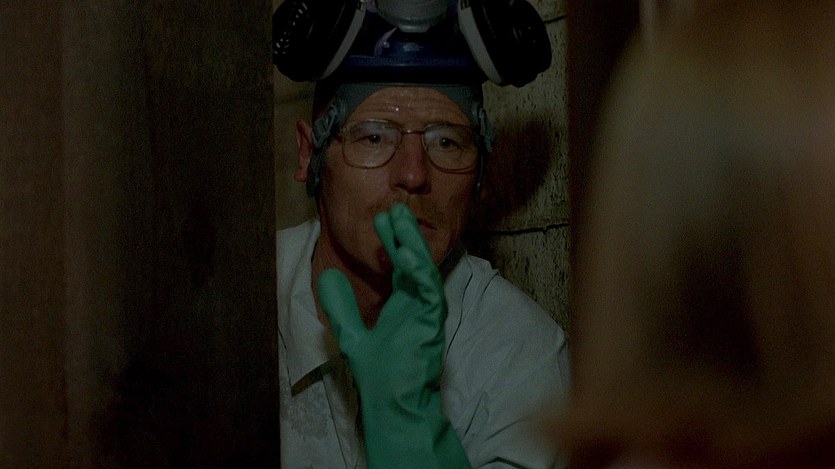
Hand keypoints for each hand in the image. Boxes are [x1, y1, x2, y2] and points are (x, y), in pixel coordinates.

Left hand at [317, 203, 469, 468]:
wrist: (393, 404)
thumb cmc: (381, 375)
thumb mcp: (352, 334)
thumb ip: (341, 307)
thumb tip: (326, 276)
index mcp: (404, 305)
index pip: (401, 267)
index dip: (393, 243)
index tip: (382, 220)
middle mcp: (418, 305)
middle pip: (414, 262)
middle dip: (404, 235)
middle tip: (394, 210)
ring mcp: (427, 313)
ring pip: (423, 270)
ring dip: (412, 244)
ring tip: (401, 219)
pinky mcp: (431, 323)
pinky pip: (428, 291)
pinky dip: (418, 271)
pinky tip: (405, 253)